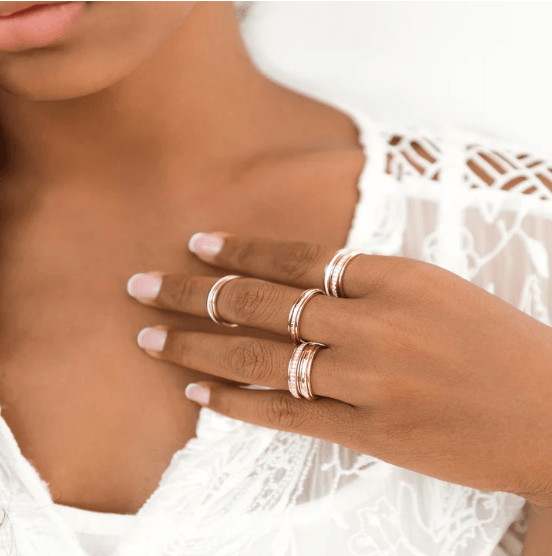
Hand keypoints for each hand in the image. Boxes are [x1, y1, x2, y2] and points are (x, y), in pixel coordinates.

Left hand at [126, 231, 551, 509]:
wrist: (551, 413)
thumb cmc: (497, 345)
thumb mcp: (435, 289)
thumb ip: (370, 283)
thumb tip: (303, 280)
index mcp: (396, 277)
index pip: (297, 256)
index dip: (240, 249)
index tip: (196, 244)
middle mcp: (375, 323)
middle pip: (262, 302)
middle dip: (194, 293)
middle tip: (142, 286)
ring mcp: (369, 379)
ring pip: (261, 358)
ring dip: (198, 347)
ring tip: (150, 338)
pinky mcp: (370, 431)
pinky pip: (286, 412)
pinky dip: (236, 403)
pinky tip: (197, 393)